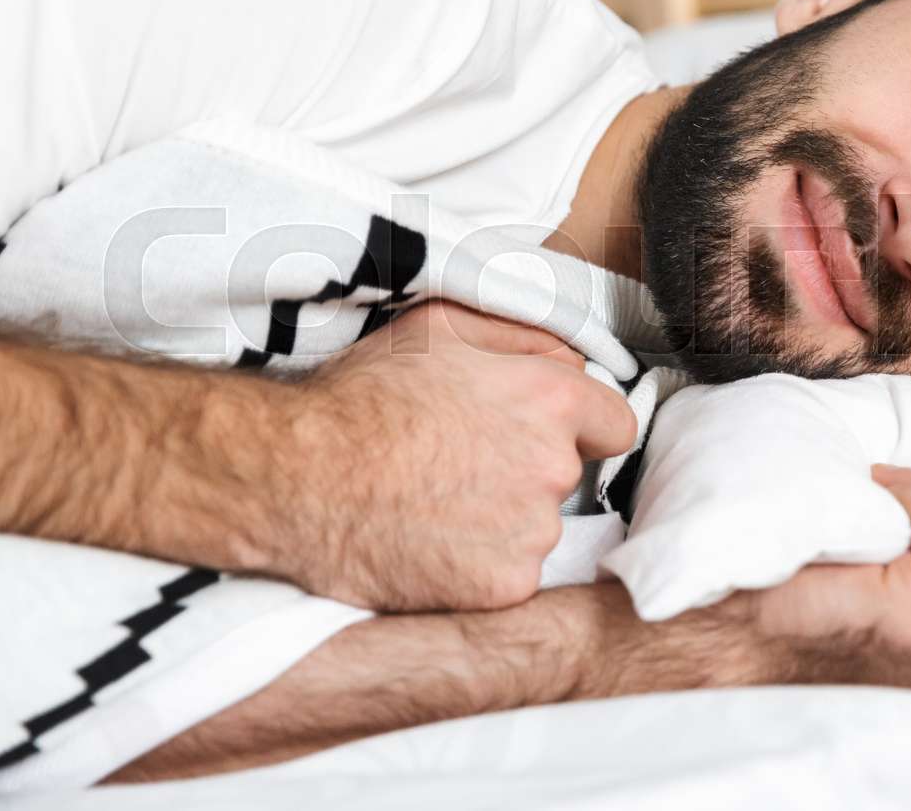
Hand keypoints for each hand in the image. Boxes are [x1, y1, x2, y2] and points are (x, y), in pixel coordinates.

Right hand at [282, 300, 637, 611]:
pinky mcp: (502, 586)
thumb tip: (571, 355)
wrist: (296, 477)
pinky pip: (508, 575)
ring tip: (431, 501)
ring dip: (500, 520)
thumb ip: (524, 334)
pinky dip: (476, 566)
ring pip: (536, 528)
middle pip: (567, 476)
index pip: (614, 424)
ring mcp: (531, 532)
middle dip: (525, 470)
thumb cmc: (361, 397)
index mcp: (549, 400)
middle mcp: (553, 467)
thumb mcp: (441, 325)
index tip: (542, 432)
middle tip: (457, 462)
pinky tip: (428, 542)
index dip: (579, 427)